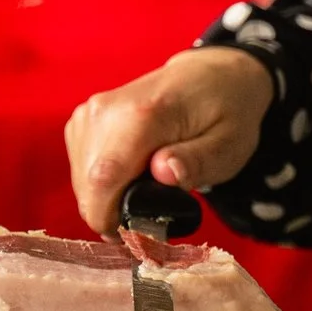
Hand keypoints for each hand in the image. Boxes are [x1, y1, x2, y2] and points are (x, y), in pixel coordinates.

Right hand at [65, 47, 272, 236]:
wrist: (212, 74)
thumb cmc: (226, 112)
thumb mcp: (230, 144)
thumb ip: (198, 160)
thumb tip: (164, 172)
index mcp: (143, 114)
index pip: (102, 178)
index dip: (110, 218)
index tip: (137, 236)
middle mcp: (106, 110)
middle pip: (88, 185)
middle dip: (114, 212)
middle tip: (153, 216)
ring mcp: (89, 113)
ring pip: (81, 181)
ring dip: (108, 199)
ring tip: (148, 191)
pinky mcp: (83, 120)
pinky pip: (81, 169)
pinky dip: (103, 184)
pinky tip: (133, 177)